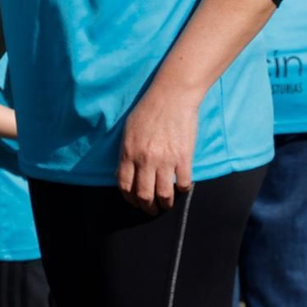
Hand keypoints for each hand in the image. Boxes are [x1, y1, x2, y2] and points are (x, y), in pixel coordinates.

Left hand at [116, 86, 200, 212]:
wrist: (171, 96)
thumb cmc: (148, 110)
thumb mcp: (128, 131)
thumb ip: (126, 153)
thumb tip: (123, 173)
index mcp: (129, 152)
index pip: (125, 185)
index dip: (129, 198)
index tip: (135, 202)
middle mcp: (145, 159)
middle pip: (144, 195)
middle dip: (147, 207)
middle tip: (151, 210)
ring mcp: (165, 160)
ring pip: (164, 194)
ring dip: (165, 204)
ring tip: (166, 205)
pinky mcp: (184, 157)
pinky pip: (183, 183)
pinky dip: (183, 190)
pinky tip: (182, 188)